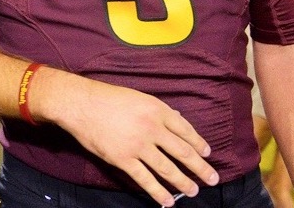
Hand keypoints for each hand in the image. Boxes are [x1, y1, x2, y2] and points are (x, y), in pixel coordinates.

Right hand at [32, 69, 218, 207]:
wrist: (80, 104)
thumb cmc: (108, 98)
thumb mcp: (138, 97)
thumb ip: (158, 110)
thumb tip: (178, 120)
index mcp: (157, 110)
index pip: (186, 130)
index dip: (199, 143)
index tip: (207, 153)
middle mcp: (152, 128)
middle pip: (182, 152)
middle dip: (200, 168)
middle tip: (213, 178)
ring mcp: (138, 146)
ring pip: (167, 169)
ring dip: (183, 182)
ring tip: (194, 191)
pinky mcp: (123, 159)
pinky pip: (145, 180)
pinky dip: (158, 193)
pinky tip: (168, 201)